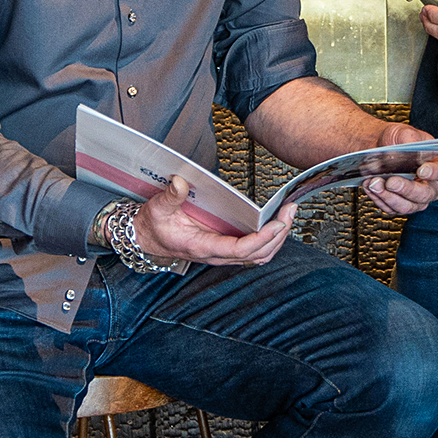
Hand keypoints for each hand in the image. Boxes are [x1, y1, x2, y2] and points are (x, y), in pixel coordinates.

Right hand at [133, 175, 297, 268]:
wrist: (147, 238)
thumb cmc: (155, 226)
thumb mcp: (157, 208)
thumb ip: (170, 197)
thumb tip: (181, 182)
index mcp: (203, 247)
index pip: (240, 249)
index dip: (262, 239)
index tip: (277, 224)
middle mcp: (216, 254)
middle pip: (258, 254)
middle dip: (278, 235)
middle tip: (290, 211)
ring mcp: (223, 253)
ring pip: (259, 255)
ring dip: (277, 238)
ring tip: (288, 214)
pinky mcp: (225, 248)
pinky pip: (253, 250)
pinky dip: (269, 239)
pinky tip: (275, 222)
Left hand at [360, 119, 437, 217]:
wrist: (379, 149)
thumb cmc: (396, 140)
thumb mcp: (404, 132)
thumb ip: (409, 137)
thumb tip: (408, 148)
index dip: (434, 172)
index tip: (421, 171)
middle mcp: (431, 186)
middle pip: (425, 194)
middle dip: (406, 189)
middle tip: (391, 181)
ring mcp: (416, 199)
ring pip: (406, 206)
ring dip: (388, 196)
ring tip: (374, 183)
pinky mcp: (399, 205)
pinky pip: (391, 208)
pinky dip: (378, 198)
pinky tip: (369, 186)